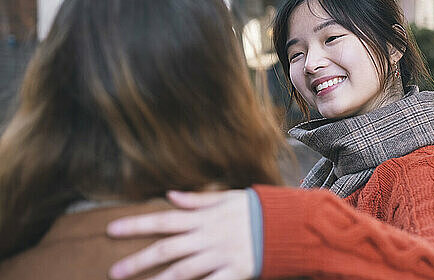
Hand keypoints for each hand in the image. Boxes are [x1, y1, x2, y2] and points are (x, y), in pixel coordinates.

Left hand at [106, 190, 254, 279]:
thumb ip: (198, 199)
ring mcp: (220, 255)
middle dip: (138, 260)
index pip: (164, 220)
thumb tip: (171, 195)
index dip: (137, 225)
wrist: (287, 223)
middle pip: (166, 249)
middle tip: (113, 271)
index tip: (113, 230)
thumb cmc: (256, 208)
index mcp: (204, 217)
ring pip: (182, 272)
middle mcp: (207, 237)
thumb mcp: (227, 197)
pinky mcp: (234, 272)